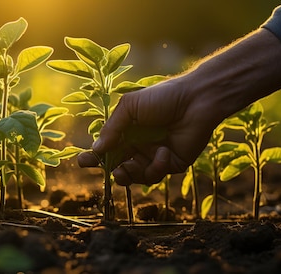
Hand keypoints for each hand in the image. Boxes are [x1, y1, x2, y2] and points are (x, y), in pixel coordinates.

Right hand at [78, 78, 218, 185]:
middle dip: (112, 171)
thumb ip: (112, 127)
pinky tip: (164, 151)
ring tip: (129, 168)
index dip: (94, 156)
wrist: (197, 100)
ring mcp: (154, 156)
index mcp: (127, 130)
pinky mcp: (172, 164)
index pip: (106, 148)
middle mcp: (139, 145)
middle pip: (118, 166)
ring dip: (131, 174)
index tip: (83, 161)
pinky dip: (157, 165)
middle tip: (113, 171)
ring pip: (135, 176)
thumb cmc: (162, 97)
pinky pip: (156, 174)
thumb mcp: (130, 106)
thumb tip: (96, 148)